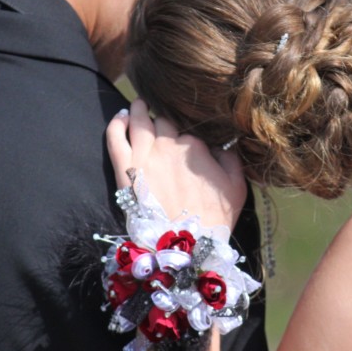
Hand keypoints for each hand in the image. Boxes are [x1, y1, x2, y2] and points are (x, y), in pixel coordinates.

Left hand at [107, 99, 245, 229]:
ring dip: (139, 110)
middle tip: (160, 123)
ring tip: (138, 106)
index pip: (186, 129)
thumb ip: (232, 157)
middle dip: (162, 122)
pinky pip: (115, 137)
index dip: (184, 133)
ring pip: (139, 121)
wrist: (187, 244)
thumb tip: (223, 143)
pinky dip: (116, 123)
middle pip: (163, 122)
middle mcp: (169, 145)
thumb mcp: (237, 185)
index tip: (183, 138)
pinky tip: (120, 117)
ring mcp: (145, 155)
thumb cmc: (215, 218)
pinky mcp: (125, 168)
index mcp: (195, 146)